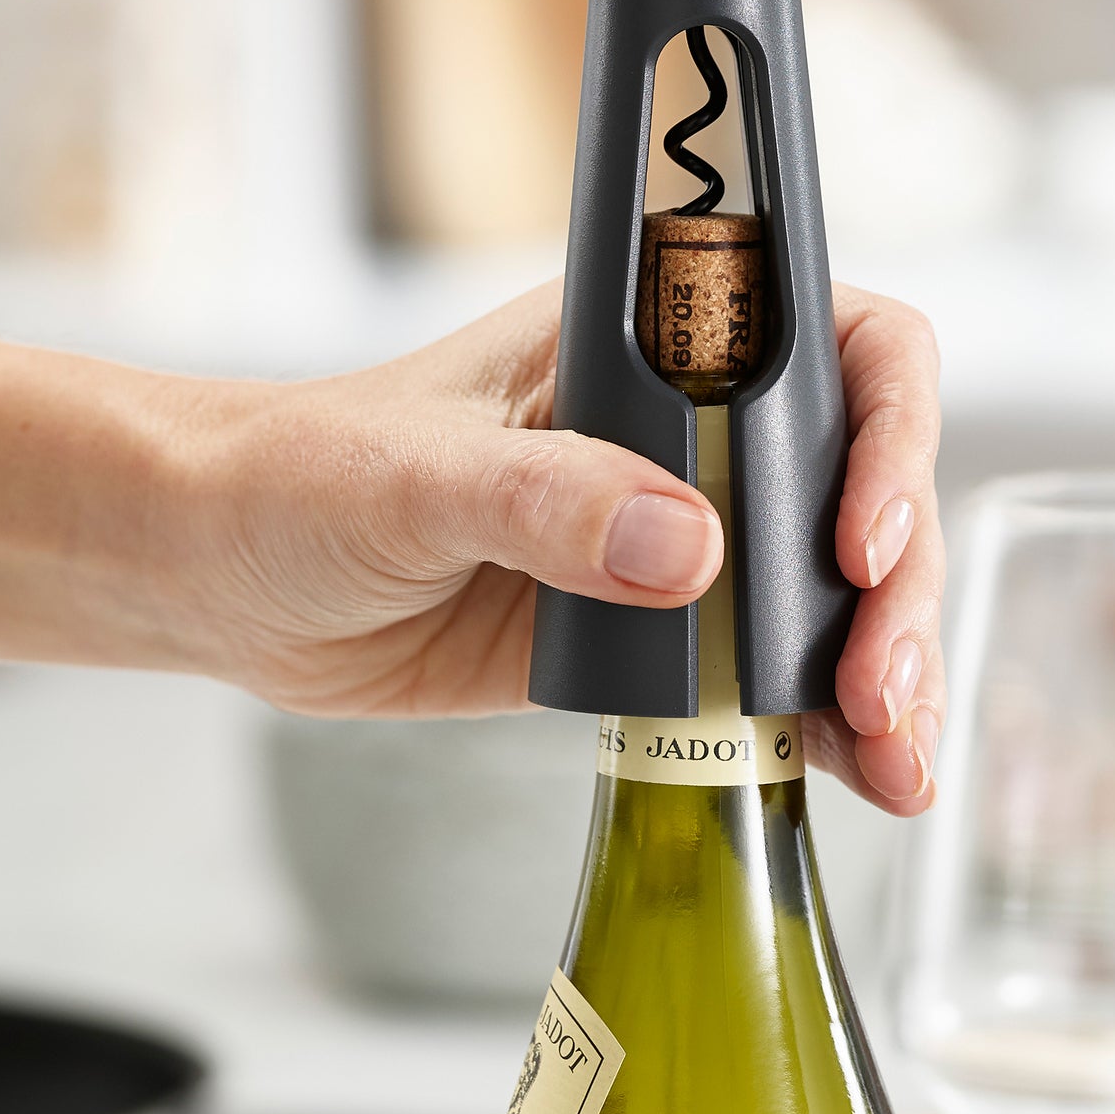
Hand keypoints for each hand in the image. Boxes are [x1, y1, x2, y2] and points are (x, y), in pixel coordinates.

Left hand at [173, 278, 944, 812]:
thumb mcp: (414, 476)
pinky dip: (828, 725)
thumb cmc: (296, 474)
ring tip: (895, 759)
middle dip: (896, 581)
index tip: (855, 535)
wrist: (217, 577)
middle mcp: (692, 425)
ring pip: (837, 584)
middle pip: (861, 476)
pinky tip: (866, 779)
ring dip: (885, 664)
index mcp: (650, 335)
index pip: (832, 335)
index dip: (880, 425)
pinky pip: (774, 672)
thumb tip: (689, 551)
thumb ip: (547, 500)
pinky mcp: (658, 635)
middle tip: (877, 684)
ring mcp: (684, 534)